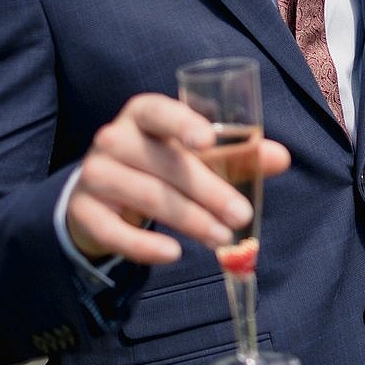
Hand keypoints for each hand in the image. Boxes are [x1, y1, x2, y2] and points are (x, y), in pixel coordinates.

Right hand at [64, 94, 292, 266]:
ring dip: (188, 219)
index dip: (183, 123)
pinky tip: (173, 254)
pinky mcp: (82, 211)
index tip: (208, 140)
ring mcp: (93, 174)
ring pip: (145, 196)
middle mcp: (113, 138)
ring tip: (221, 238)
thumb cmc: (162, 164)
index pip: (159, 111)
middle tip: (241, 215)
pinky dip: (144, 246)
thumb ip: (238, 155)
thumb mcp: (196, 155)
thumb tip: (281, 158)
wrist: (103, 194)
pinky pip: (114, 231)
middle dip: (207, 190)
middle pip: (162, 163)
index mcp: (143, 114)